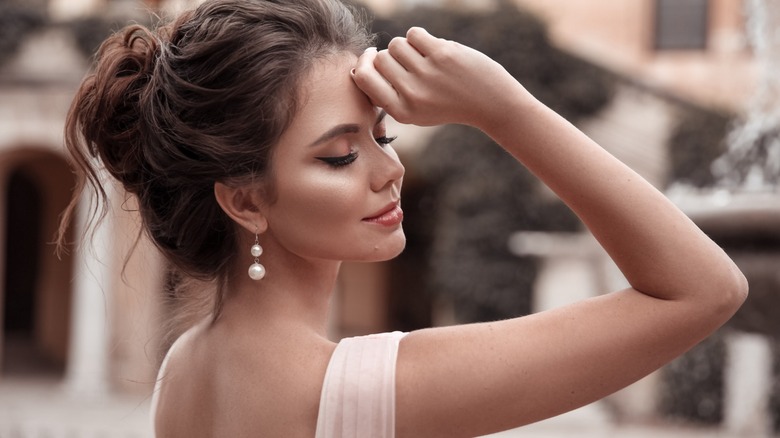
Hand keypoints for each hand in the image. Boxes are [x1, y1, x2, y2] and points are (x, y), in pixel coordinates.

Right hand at [352, 27, 528, 128]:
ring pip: (396, 44)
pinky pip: (414, 33)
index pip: (363, 79)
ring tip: (423, 57)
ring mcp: (426, 73)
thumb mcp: (415, 111)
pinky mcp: (442, 54)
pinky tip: (433, 49)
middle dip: (391, 56)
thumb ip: (389, 93)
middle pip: (381, 58)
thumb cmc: (448, 104)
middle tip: (410, 62)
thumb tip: (362, 63)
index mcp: (401, 112)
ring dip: (407, 45)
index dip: (363, 63)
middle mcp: (411, 94)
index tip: (370, 57)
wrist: (489, 103)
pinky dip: (420, 37)